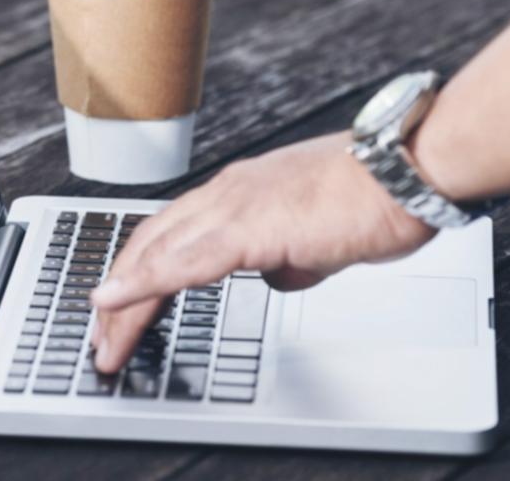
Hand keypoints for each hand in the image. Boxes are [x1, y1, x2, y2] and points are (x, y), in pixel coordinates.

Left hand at [88, 132, 434, 372]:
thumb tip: (276, 275)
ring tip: (105, 340)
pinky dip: (144, 282)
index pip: (170, 235)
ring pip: (156, 254)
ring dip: (123, 300)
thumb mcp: (318, 239)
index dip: (138, 271)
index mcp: (239, 192)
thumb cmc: (376, 195)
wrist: (409, 169)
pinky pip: (182, 261)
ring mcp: (233, 205)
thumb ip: (287, 257)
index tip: (119, 306)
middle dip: (119, 294)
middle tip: (101, 336)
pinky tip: (117, 300)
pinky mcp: (249, 226)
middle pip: (149, 244)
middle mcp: (226, 193)